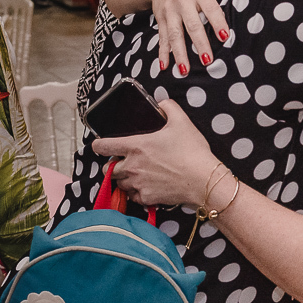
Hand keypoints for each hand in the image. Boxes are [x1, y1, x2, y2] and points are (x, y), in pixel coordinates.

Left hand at [93, 99, 220, 206]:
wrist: (203, 180)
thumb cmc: (192, 152)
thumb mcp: (181, 122)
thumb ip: (168, 108)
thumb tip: (162, 104)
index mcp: (136, 146)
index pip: (104, 146)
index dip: (98, 145)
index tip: (99, 146)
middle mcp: (132, 166)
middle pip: (107, 169)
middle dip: (112, 166)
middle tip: (123, 162)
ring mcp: (138, 184)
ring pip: (119, 184)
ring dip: (123, 179)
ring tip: (135, 175)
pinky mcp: (147, 198)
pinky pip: (133, 197)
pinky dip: (136, 193)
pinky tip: (146, 187)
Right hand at [147, 0, 240, 73]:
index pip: (210, 8)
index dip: (217, 22)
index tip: (224, 37)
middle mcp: (183, 1)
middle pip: (192, 25)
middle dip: (200, 43)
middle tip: (208, 60)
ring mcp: (170, 11)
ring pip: (174, 34)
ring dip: (180, 54)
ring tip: (185, 71)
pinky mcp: (160, 19)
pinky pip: (161, 38)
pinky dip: (162, 53)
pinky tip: (164, 66)